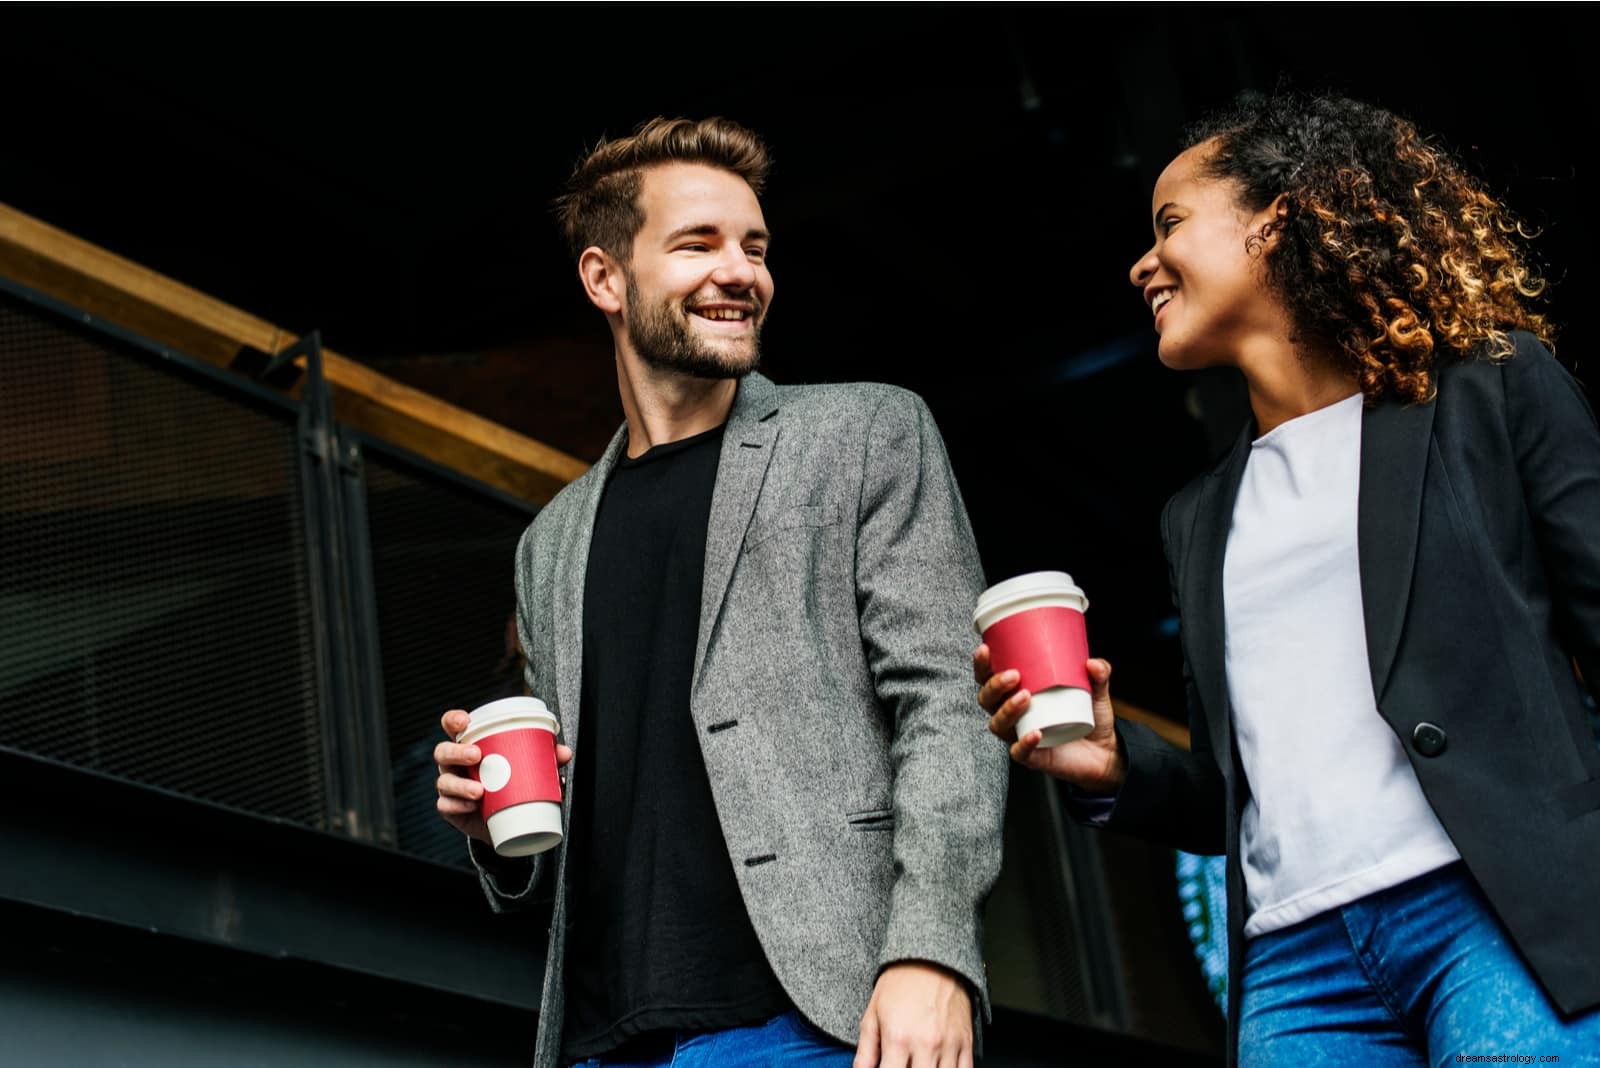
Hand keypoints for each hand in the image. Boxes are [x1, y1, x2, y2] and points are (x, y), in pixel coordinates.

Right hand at [434, 707, 571, 843]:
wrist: (506, 822)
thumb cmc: (511, 784)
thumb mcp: (527, 769)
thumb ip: (544, 758)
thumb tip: (564, 752)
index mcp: (469, 745)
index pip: (452, 726)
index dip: (453, 720)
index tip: (464, 721)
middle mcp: (454, 764)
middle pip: (443, 751)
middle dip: (457, 751)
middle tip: (477, 755)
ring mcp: (450, 786)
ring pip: (444, 780)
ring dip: (460, 784)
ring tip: (479, 790)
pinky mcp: (451, 809)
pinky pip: (446, 805)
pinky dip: (457, 805)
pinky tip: (471, 806)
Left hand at [855, 961, 971, 1067]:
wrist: (931, 958)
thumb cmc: (901, 983)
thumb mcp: (872, 1015)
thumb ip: (865, 1052)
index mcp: (898, 1038)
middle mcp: (925, 1044)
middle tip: (903, 1065)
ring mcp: (948, 1044)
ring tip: (919, 1065)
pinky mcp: (966, 1041)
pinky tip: (939, 1067)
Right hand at [974, 645, 1124, 794]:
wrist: (1105, 752)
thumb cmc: (1090, 717)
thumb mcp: (1097, 691)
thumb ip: (1099, 674)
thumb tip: (1093, 663)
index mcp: (1018, 693)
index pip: (989, 679)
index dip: (982, 665)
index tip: (986, 649)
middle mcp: (1014, 715)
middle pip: (987, 700)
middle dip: (994, 686)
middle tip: (1014, 675)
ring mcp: (1020, 735)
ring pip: (998, 724)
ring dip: (1007, 709)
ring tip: (1026, 697)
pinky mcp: (1033, 757)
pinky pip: (1019, 752)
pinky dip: (1024, 743)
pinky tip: (1036, 733)